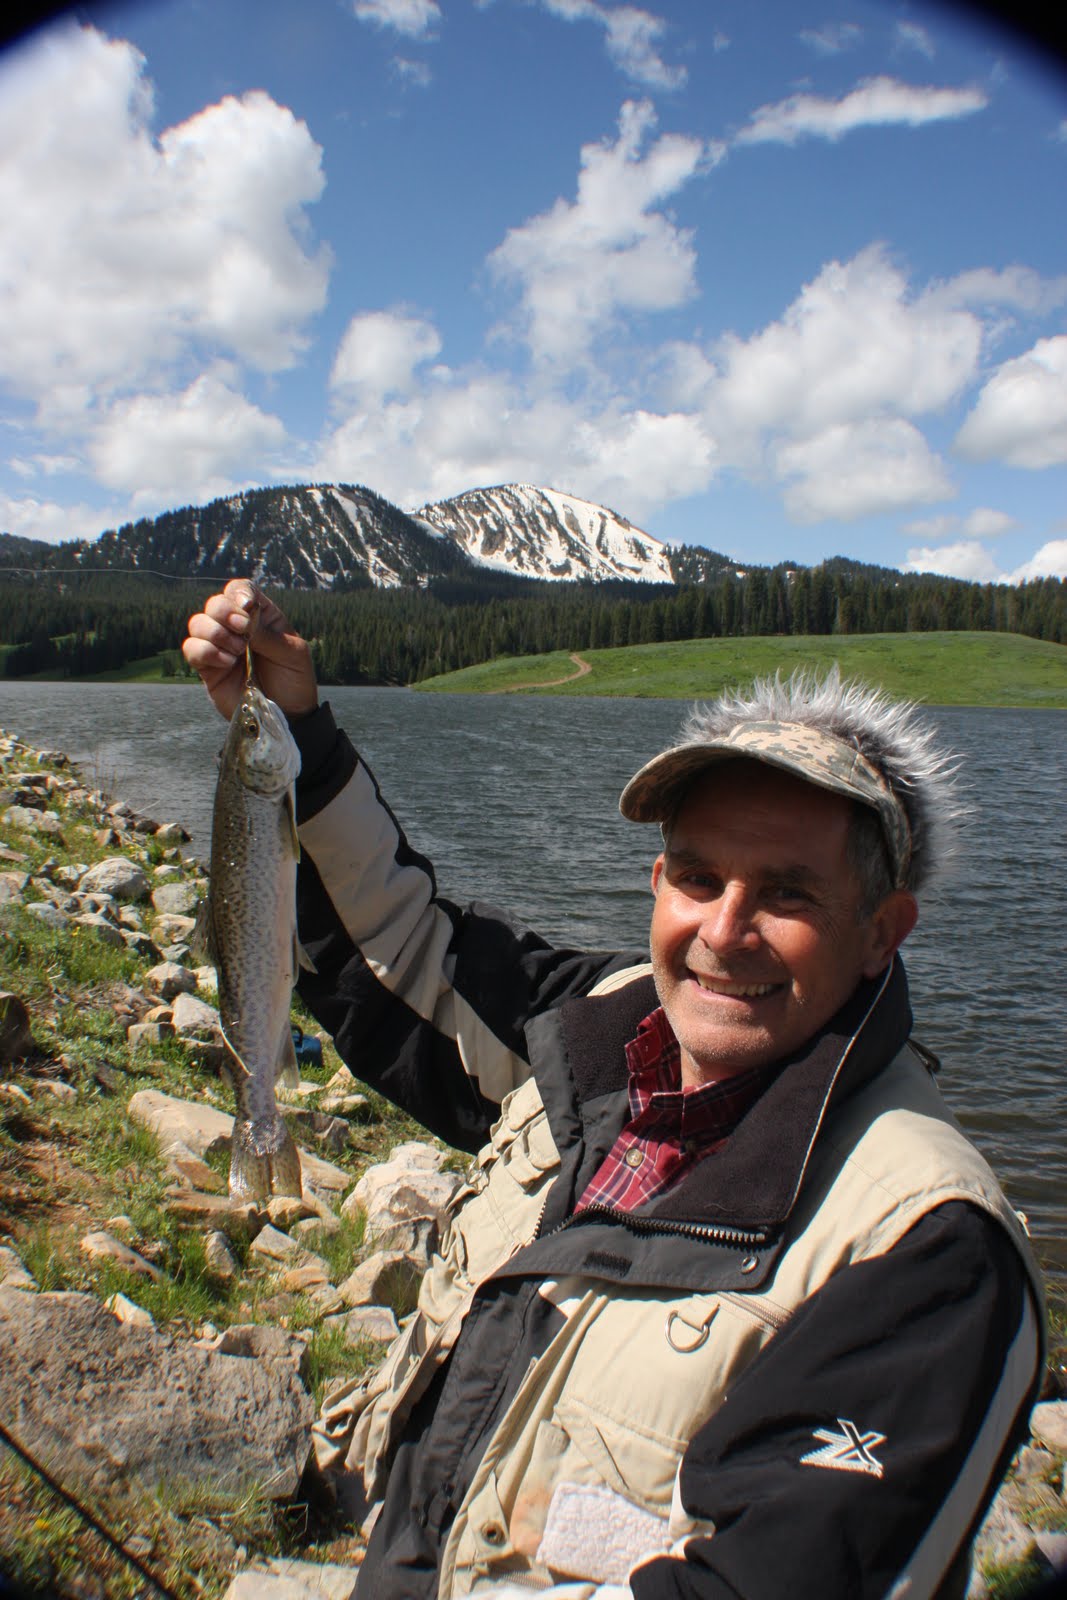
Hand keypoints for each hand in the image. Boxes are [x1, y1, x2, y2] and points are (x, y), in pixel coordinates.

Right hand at [182, 580, 318, 721]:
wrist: (288, 714)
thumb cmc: (294, 680)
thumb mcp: (292, 654)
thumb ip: (268, 635)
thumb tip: (243, 620)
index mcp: (261, 617)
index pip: (240, 590)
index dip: (238, 592)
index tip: (246, 605)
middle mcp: (236, 628)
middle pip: (215, 603)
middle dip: (225, 612)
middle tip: (243, 631)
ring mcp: (220, 647)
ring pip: (197, 623)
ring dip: (215, 633)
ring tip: (238, 651)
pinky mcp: (207, 668)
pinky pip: (191, 649)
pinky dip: (205, 651)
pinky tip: (226, 663)